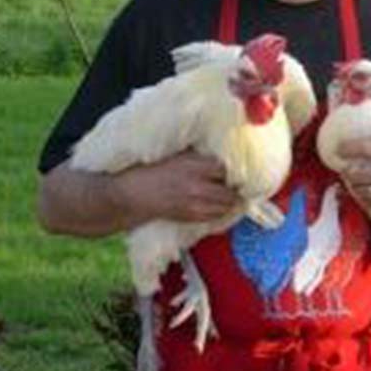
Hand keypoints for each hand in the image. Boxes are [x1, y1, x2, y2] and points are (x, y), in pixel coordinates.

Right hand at [111, 151, 239, 222]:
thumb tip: (219, 153)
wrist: (131, 194)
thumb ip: (198, 155)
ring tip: (231, 196)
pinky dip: (220, 212)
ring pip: (226, 206)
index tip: (236, 170)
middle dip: (236, 188)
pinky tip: (218, 206)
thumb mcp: (176, 154)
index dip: (233, 170)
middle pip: (230, 190)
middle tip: (239, 186)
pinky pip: (215, 217)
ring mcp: (194, 203)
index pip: (226, 169)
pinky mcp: (190, 216)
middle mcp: (197, 184)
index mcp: (193, 164)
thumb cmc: (151, 170)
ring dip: (231, 201)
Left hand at [336, 138, 370, 211]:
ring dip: (354, 187)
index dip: (348, 148)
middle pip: (358, 171)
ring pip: (363, 189)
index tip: (338, 149)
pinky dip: (365, 198)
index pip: (364, 147)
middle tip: (345, 170)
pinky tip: (362, 195)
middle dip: (348, 172)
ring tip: (352, 184)